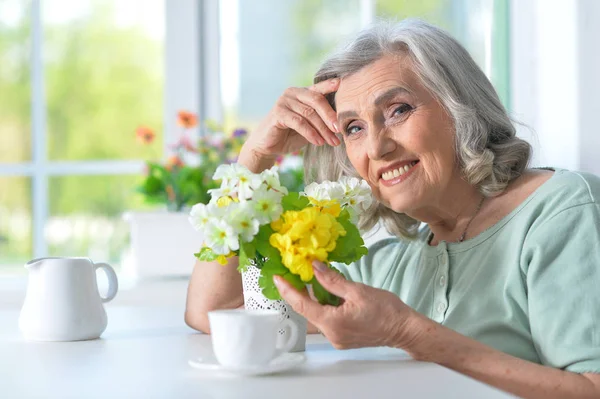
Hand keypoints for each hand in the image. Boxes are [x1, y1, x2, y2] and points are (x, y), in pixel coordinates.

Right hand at [241, 78, 340, 160]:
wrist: (269, 146)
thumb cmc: (292, 135)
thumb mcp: (311, 125)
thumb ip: (322, 119)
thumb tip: (343, 121)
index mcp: (302, 93)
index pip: (319, 88)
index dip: (329, 85)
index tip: (342, 84)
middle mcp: (293, 93)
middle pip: (317, 100)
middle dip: (330, 116)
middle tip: (339, 130)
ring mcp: (284, 101)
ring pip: (309, 113)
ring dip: (322, 129)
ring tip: (332, 141)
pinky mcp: (278, 112)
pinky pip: (298, 122)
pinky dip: (310, 133)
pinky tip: (318, 142)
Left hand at [274, 261, 419, 349]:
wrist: (404, 329)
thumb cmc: (386, 310)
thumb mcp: (357, 290)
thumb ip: (332, 280)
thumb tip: (314, 267)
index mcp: (332, 323)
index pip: (301, 305)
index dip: (287, 290)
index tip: (277, 277)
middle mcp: (331, 334)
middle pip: (307, 311)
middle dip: (299, 292)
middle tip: (292, 272)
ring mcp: (336, 338)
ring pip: (316, 315)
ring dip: (312, 297)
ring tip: (308, 278)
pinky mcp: (342, 337)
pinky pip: (326, 319)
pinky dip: (324, 305)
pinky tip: (326, 292)